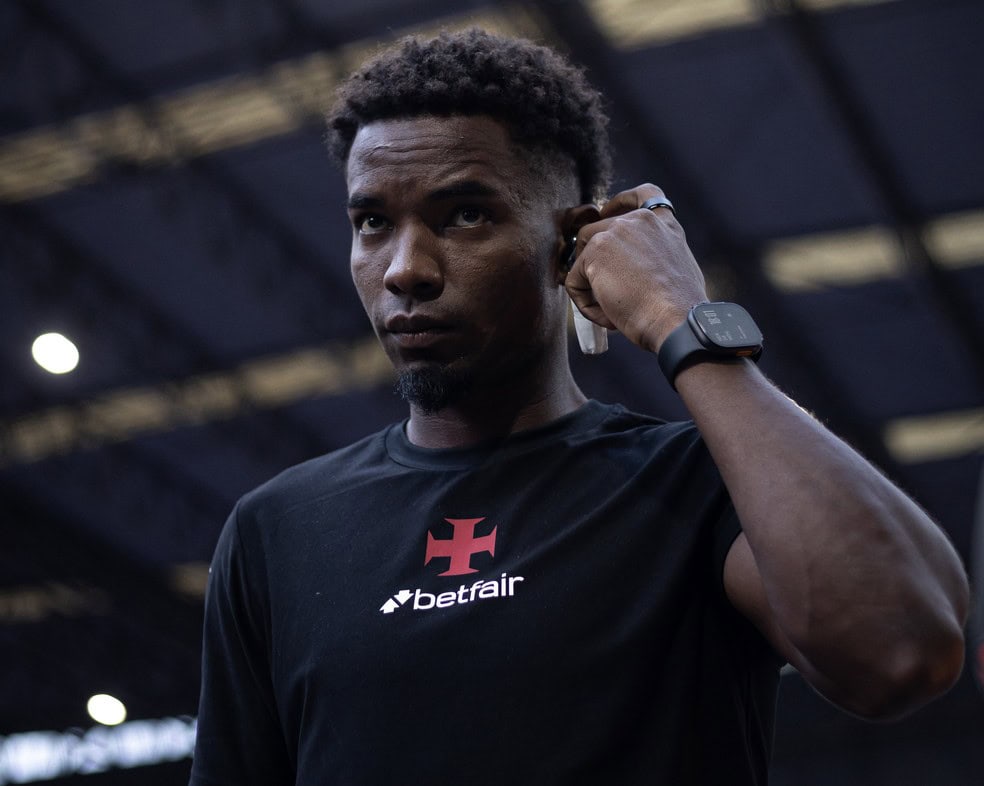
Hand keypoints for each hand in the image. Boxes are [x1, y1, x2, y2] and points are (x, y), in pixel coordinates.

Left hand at [564, 184, 707, 352]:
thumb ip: (655, 255)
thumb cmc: (680, 307)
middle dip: (595, 259)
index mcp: (663, 224)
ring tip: (610, 309)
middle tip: (606, 290)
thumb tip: (632, 269)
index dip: (620, 202)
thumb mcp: (678, 267)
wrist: (676, 320)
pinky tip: (607, 317)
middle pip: (597, 230)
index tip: (607, 212)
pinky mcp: (595, 254)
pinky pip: (574, 281)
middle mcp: (637, 221)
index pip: (643, 195)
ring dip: (589, 283)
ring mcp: (614, 234)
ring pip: (582, 255)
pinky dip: (585, 303)